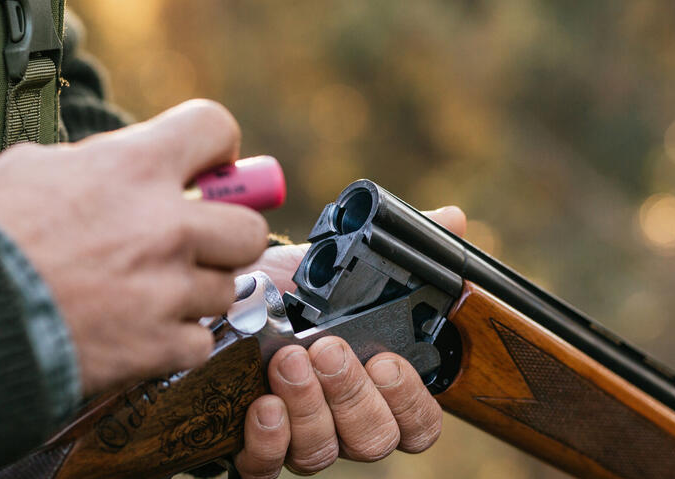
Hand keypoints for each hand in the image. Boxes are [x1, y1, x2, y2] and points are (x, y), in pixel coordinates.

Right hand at [0, 100, 269, 394]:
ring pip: (227, 288)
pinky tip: (139, 330)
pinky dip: (175, 339)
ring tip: (147, 291)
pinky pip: (200, 340)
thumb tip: (130, 164)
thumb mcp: (34, 168)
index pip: (214, 127)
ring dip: (196, 291)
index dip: (216, 146)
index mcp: (134, 168)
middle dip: (226, 234)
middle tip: (194, 242)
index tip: (210, 166)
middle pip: (249, 227)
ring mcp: (167, 289)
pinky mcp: (159, 345)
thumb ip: (99, 162)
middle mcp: (165, 226)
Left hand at [234, 207, 466, 477]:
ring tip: (287, 359)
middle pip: (374, 438)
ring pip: (324, 451)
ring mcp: (302, 438)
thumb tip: (454, 220)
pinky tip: (262, 404)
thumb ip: (400, 250)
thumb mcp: (339, 263)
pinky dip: (270, 440)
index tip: (388, 362)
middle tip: (328, 349)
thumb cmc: (288, 287)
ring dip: (308, 405)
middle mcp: (346, 420)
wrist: (220, 298)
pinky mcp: (256, 448)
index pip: (419, 423)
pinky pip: (270, 466)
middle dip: (353, 393)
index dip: (412, 402)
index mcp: (379, 387)